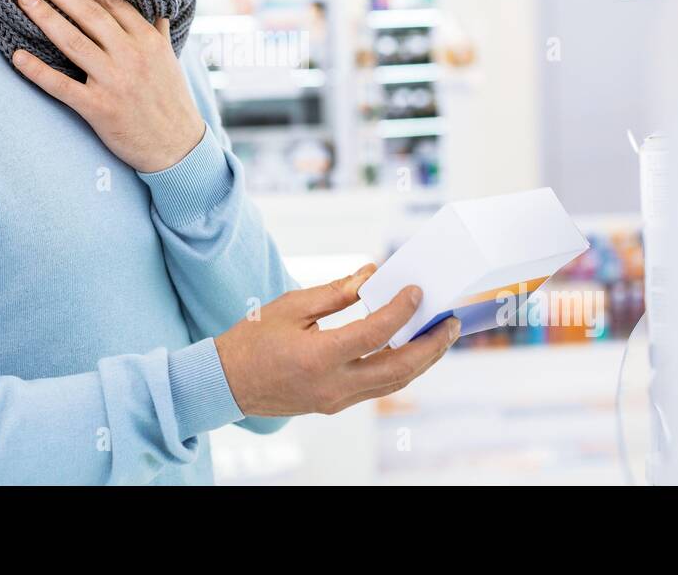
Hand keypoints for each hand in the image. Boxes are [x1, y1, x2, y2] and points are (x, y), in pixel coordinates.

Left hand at [11, 0, 205, 173]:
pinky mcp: (99, 108)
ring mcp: (114, 81)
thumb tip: (157, 10)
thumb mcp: (170, 61)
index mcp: (147, 39)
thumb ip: (158, 33)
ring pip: (72, 41)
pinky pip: (62, 85)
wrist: (178, 147)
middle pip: (88, 13)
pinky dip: (37, 71)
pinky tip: (17, 56)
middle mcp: (130, 55)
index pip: (111, 1)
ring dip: (44, 17)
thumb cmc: (172, 102)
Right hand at [213, 263, 460, 416]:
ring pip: (393, 382)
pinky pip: (377, 387)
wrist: (226, 383)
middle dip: (430, 346)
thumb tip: (371, 274)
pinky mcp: (335, 404)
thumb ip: (335, 293)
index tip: (417, 291)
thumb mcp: (291, 307)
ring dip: (422, 360)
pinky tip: (409, 349)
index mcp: (318, 357)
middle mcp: (333, 385)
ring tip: (440, 336)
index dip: (401, 311)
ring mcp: (336, 399)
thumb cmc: (253, 339)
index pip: (375, 333)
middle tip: (451, 323)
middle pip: (398, 368)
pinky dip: (399, 368)